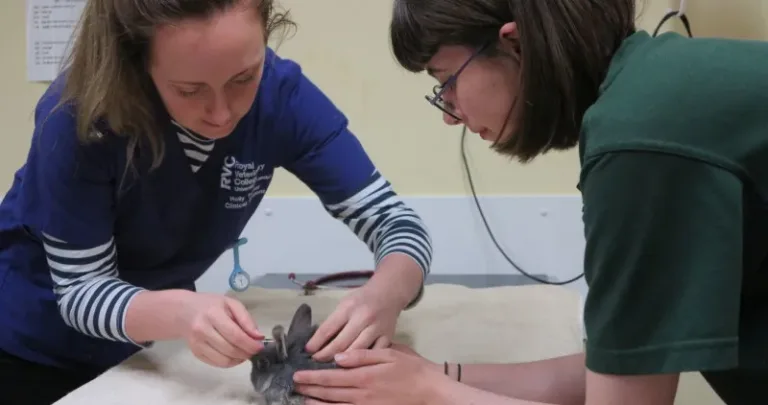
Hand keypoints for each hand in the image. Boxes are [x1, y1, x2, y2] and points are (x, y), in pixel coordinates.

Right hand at [178, 292, 264, 367]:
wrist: (184, 311)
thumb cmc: (211, 305)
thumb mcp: (231, 303)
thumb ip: (246, 319)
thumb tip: (258, 337)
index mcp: (213, 314)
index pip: (235, 335)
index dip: (250, 344)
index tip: (260, 347)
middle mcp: (202, 330)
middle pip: (230, 349)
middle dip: (246, 353)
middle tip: (254, 350)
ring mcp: (197, 344)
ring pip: (224, 360)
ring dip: (239, 359)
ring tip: (245, 353)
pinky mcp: (195, 353)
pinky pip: (216, 363)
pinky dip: (229, 362)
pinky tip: (235, 355)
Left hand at [293, 348, 444, 404]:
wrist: (430, 391)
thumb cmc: (411, 369)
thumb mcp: (388, 353)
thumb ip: (362, 355)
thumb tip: (338, 357)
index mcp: (364, 376)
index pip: (331, 377)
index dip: (312, 377)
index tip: (297, 374)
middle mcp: (361, 395)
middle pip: (329, 393)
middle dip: (310, 389)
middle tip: (295, 385)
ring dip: (317, 403)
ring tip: (303, 399)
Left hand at [305, 285, 400, 361]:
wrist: (388, 293)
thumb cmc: (361, 299)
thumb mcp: (344, 304)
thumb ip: (333, 322)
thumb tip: (317, 344)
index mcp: (349, 307)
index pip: (327, 329)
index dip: (315, 343)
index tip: (307, 352)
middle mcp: (363, 318)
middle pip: (340, 344)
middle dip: (325, 356)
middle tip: (316, 363)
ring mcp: (377, 329)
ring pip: (356, 352)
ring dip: (341, 363)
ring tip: (331, 369)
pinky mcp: (388, 338)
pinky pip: (373, 355)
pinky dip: (362, 363)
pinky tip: (353, 368)